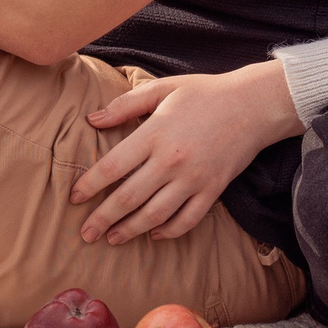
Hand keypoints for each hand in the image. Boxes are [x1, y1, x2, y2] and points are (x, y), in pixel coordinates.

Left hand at [70, 59, 302, 244]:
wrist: (254, 104)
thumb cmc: (205, 93)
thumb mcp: (163, 88)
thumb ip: (125, 105)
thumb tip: (92, 120)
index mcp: (154, 133)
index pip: (112, 166)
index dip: (89, 185)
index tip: (73, 198)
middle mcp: (171, 160)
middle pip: (128, 198)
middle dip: (102, 218)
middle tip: (85, 233)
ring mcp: (194, 179)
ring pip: (155, 215)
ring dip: (130, 230)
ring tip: (112, 238)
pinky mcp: (213, 190)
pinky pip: (187, 220)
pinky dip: (168, 231)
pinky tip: (153, 234)